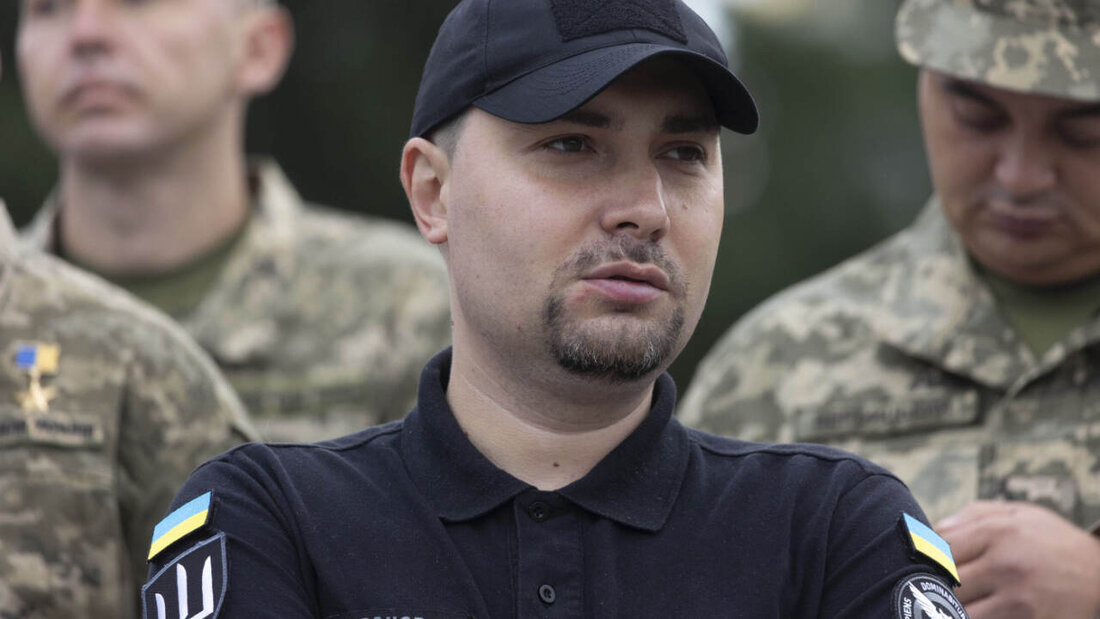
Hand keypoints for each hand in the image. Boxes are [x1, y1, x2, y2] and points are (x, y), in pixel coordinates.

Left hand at [937, 501, 1099, 618]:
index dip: (927, 557)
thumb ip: (973, 516)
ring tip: (951, 604)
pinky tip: (976, 613)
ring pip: (958, 610)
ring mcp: (1017, 599)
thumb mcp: (1020, 515)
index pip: (938, 547)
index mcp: (997, 532)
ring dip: (950, 608)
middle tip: (935, 588)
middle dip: (936, 585)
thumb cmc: (1053, 542)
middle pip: (944, 581)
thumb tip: (933, 529)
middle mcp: (1004, 564)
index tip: (927, 564)